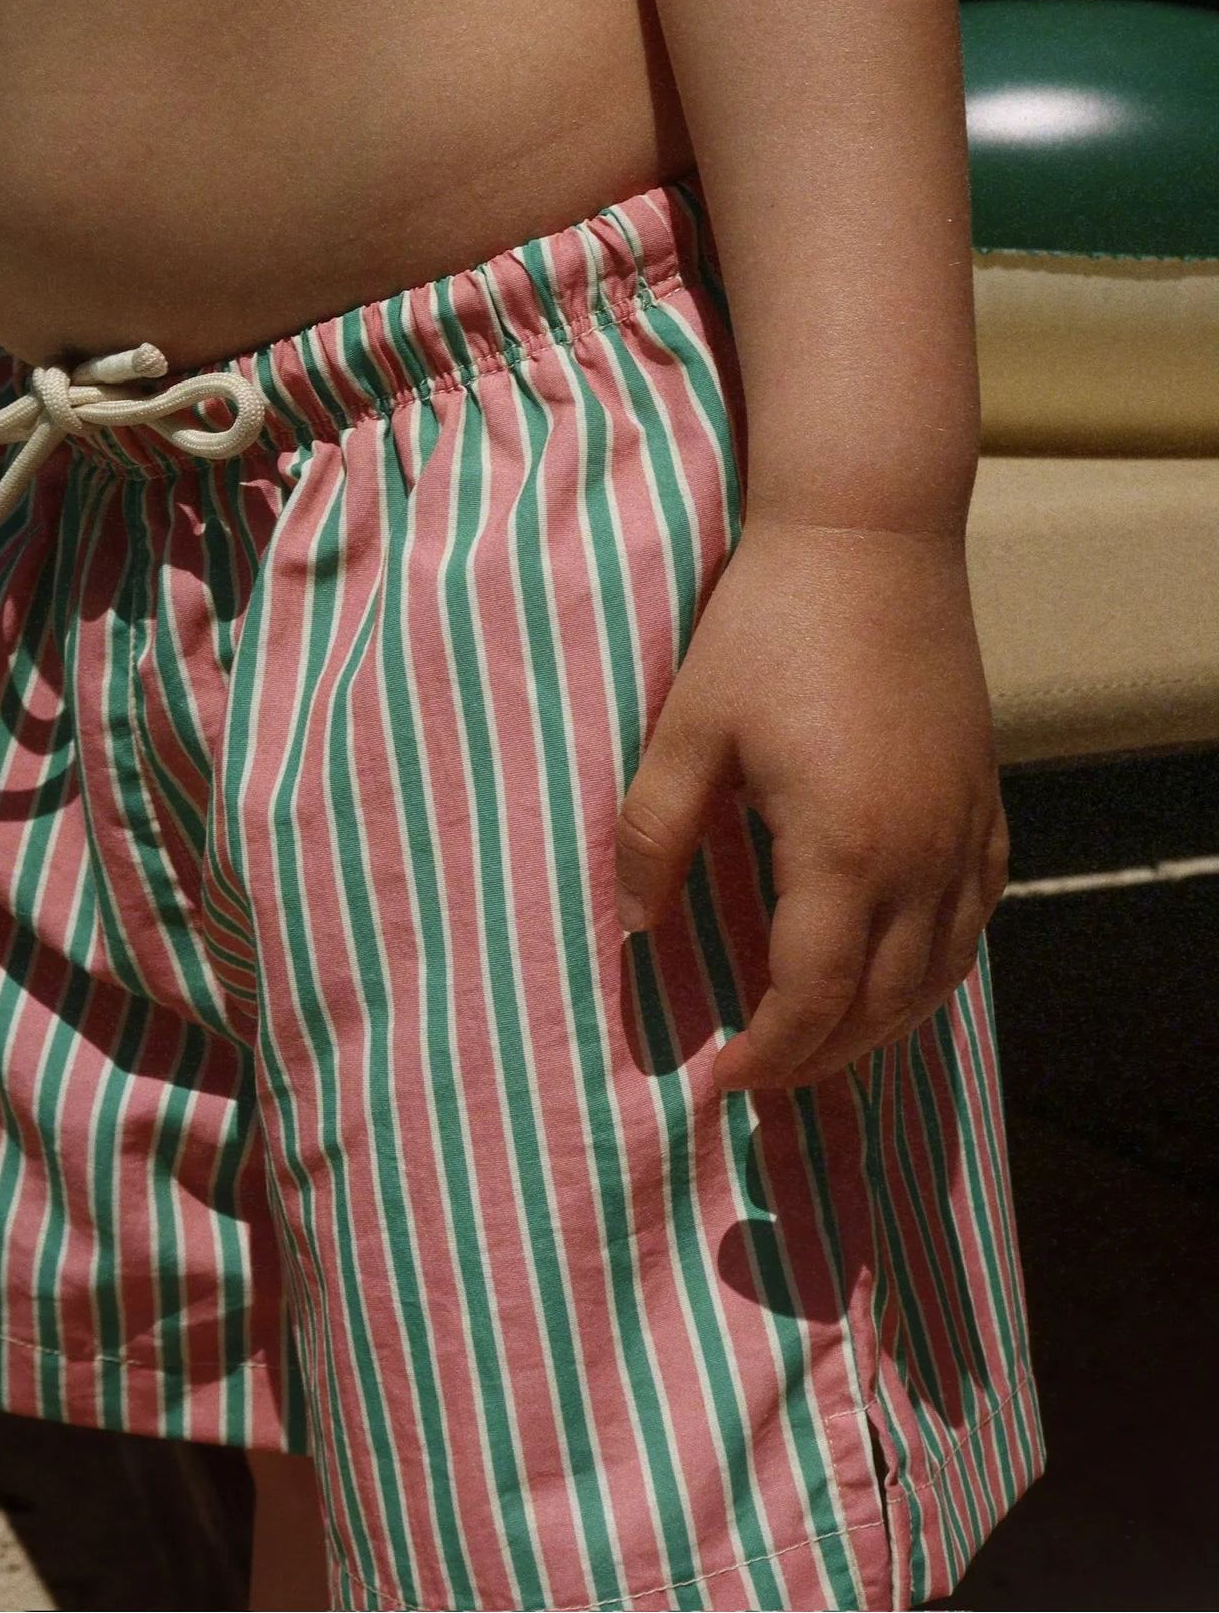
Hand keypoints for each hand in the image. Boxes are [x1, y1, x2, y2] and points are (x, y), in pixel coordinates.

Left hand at [613, 516, 1007, 1088]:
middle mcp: (922, 857)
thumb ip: (654, 833)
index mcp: (844, 850)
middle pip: (885, 1005)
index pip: (811, 997)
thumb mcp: (689, 729)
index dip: (767, 1053)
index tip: (720, 1080)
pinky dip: (940, 965)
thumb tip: (631, 923)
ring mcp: (965, 827)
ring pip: (942, 971)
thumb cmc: (768, 625)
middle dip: (821, 1056)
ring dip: (884, 1024)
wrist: (870, 535)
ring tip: (823, 1042)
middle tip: (764, 1075)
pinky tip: (902, 967)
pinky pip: (979, 914)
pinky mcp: (985, 795)